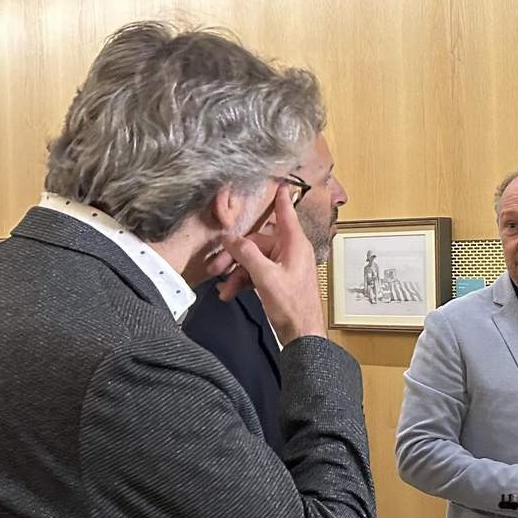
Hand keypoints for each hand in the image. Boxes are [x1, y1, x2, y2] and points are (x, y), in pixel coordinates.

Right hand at [217, 185, 327, 343]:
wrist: (301, 334)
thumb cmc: (292, 307)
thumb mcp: (266, 277)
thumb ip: (247, 255)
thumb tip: (231, 239)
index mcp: (295, 245)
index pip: (286, 215)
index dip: (281, 199)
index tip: (280, 183)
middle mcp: (290, 253)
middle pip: (257, 243)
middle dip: (234, 255)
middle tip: (216, 266)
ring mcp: (283, 267)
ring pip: (252, 260)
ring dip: (235, 273)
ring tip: (222, 287)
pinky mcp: (277, 281)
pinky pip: (255, 274)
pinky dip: (241, 282)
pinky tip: (229, 292)